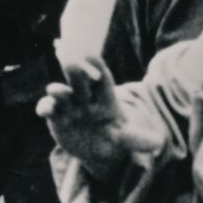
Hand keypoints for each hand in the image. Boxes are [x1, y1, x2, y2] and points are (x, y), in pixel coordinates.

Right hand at [36, 56, 163, 165]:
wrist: (95, 148)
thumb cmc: (113, 136)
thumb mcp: (125, 138)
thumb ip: (137, 138)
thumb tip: (159, 141)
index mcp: (105, 96)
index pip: (101, 77)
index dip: (95, 65)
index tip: (90, 54)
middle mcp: (85, 96)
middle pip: (79, 79)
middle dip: (74, 70)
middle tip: (70, 61)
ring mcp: (69, 105)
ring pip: (62, 93)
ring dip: (59, 90)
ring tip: (55, 90)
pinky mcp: (55, 116)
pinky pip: (48, 108)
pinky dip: (45, 108)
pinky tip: (43, 111)